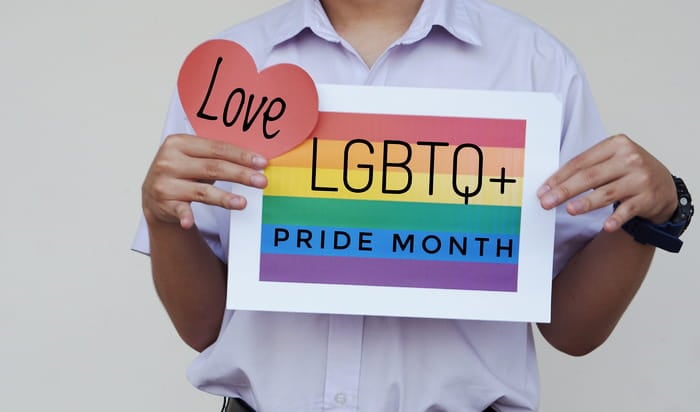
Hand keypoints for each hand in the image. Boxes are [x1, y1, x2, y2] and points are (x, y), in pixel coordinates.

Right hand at [141, 134, 267, 228]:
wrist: (153, 195)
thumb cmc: (182, 172)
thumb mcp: (193, 157)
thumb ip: (216, 155)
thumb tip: (254, 160)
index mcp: (178, 143)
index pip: (216, 148)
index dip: (241, 155)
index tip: (261, 163)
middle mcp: (169, 161)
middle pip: (213, 167)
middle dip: (240, 174)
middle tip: (261, 181)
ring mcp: (165, 183)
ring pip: (202, 191)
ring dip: (224, 198)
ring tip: (243, 203)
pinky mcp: (163, 204)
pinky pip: (179, 210)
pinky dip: (184, 216)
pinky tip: (189, 222)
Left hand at [537, 134, 676, 231]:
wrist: (664, 186)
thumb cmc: (628, 172)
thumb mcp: (611, 160)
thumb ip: (587, 167)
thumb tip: (552, 186)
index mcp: (616, 144)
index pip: (580, 162)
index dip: (559, 177)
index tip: (543, 190)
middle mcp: (630, 158)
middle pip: (590, 176)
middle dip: (565, 190)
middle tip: (546, 202)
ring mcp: (641, 178)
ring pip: (607, 192)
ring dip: (586, 203)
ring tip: (569, 210)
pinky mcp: (648, 198)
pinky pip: (628, 210)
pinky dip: (617, 219)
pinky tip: (606, 227)